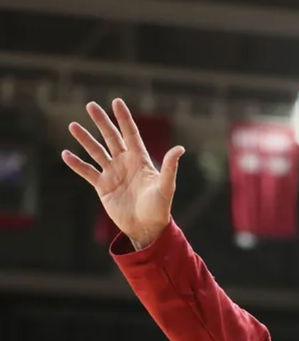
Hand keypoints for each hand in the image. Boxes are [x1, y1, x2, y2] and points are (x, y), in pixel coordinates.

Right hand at [62, 98, 183, 248]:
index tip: (116, 101)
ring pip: (96, 151)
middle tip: (90, 105)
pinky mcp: (103, 186)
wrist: (146, 228)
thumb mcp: (166, 187)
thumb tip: (180, 149)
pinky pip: (87, 172)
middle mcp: (125, 163)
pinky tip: (65, 154)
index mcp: (140, 160)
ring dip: (85, 139)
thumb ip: (170, 167)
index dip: (124, 118)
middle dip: (101, 122)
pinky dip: (76, 164)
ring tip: (72, 126)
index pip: (130, 134)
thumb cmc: (160, 208)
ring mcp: (113, 173)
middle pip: (111, 137)